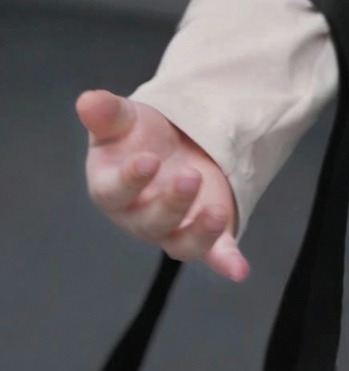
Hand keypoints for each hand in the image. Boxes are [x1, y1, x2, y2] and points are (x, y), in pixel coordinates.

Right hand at [77, 89, 248, 282]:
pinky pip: (215, 254)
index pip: (115, 192)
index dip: (130, 180)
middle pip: (152, 221)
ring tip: (217, 211)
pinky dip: (226, 262)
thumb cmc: (137, 135)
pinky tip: (239, 269)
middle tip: (190, 176)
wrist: (172, 142)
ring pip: (182, 243)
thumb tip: (88, 100)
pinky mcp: (206, 233)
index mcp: (113, 189)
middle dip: (172, 203)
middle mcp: (140, 217)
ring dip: (200, 232)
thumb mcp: (124, 118)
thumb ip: (107, 113)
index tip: (149, 159)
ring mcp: (174, 228)